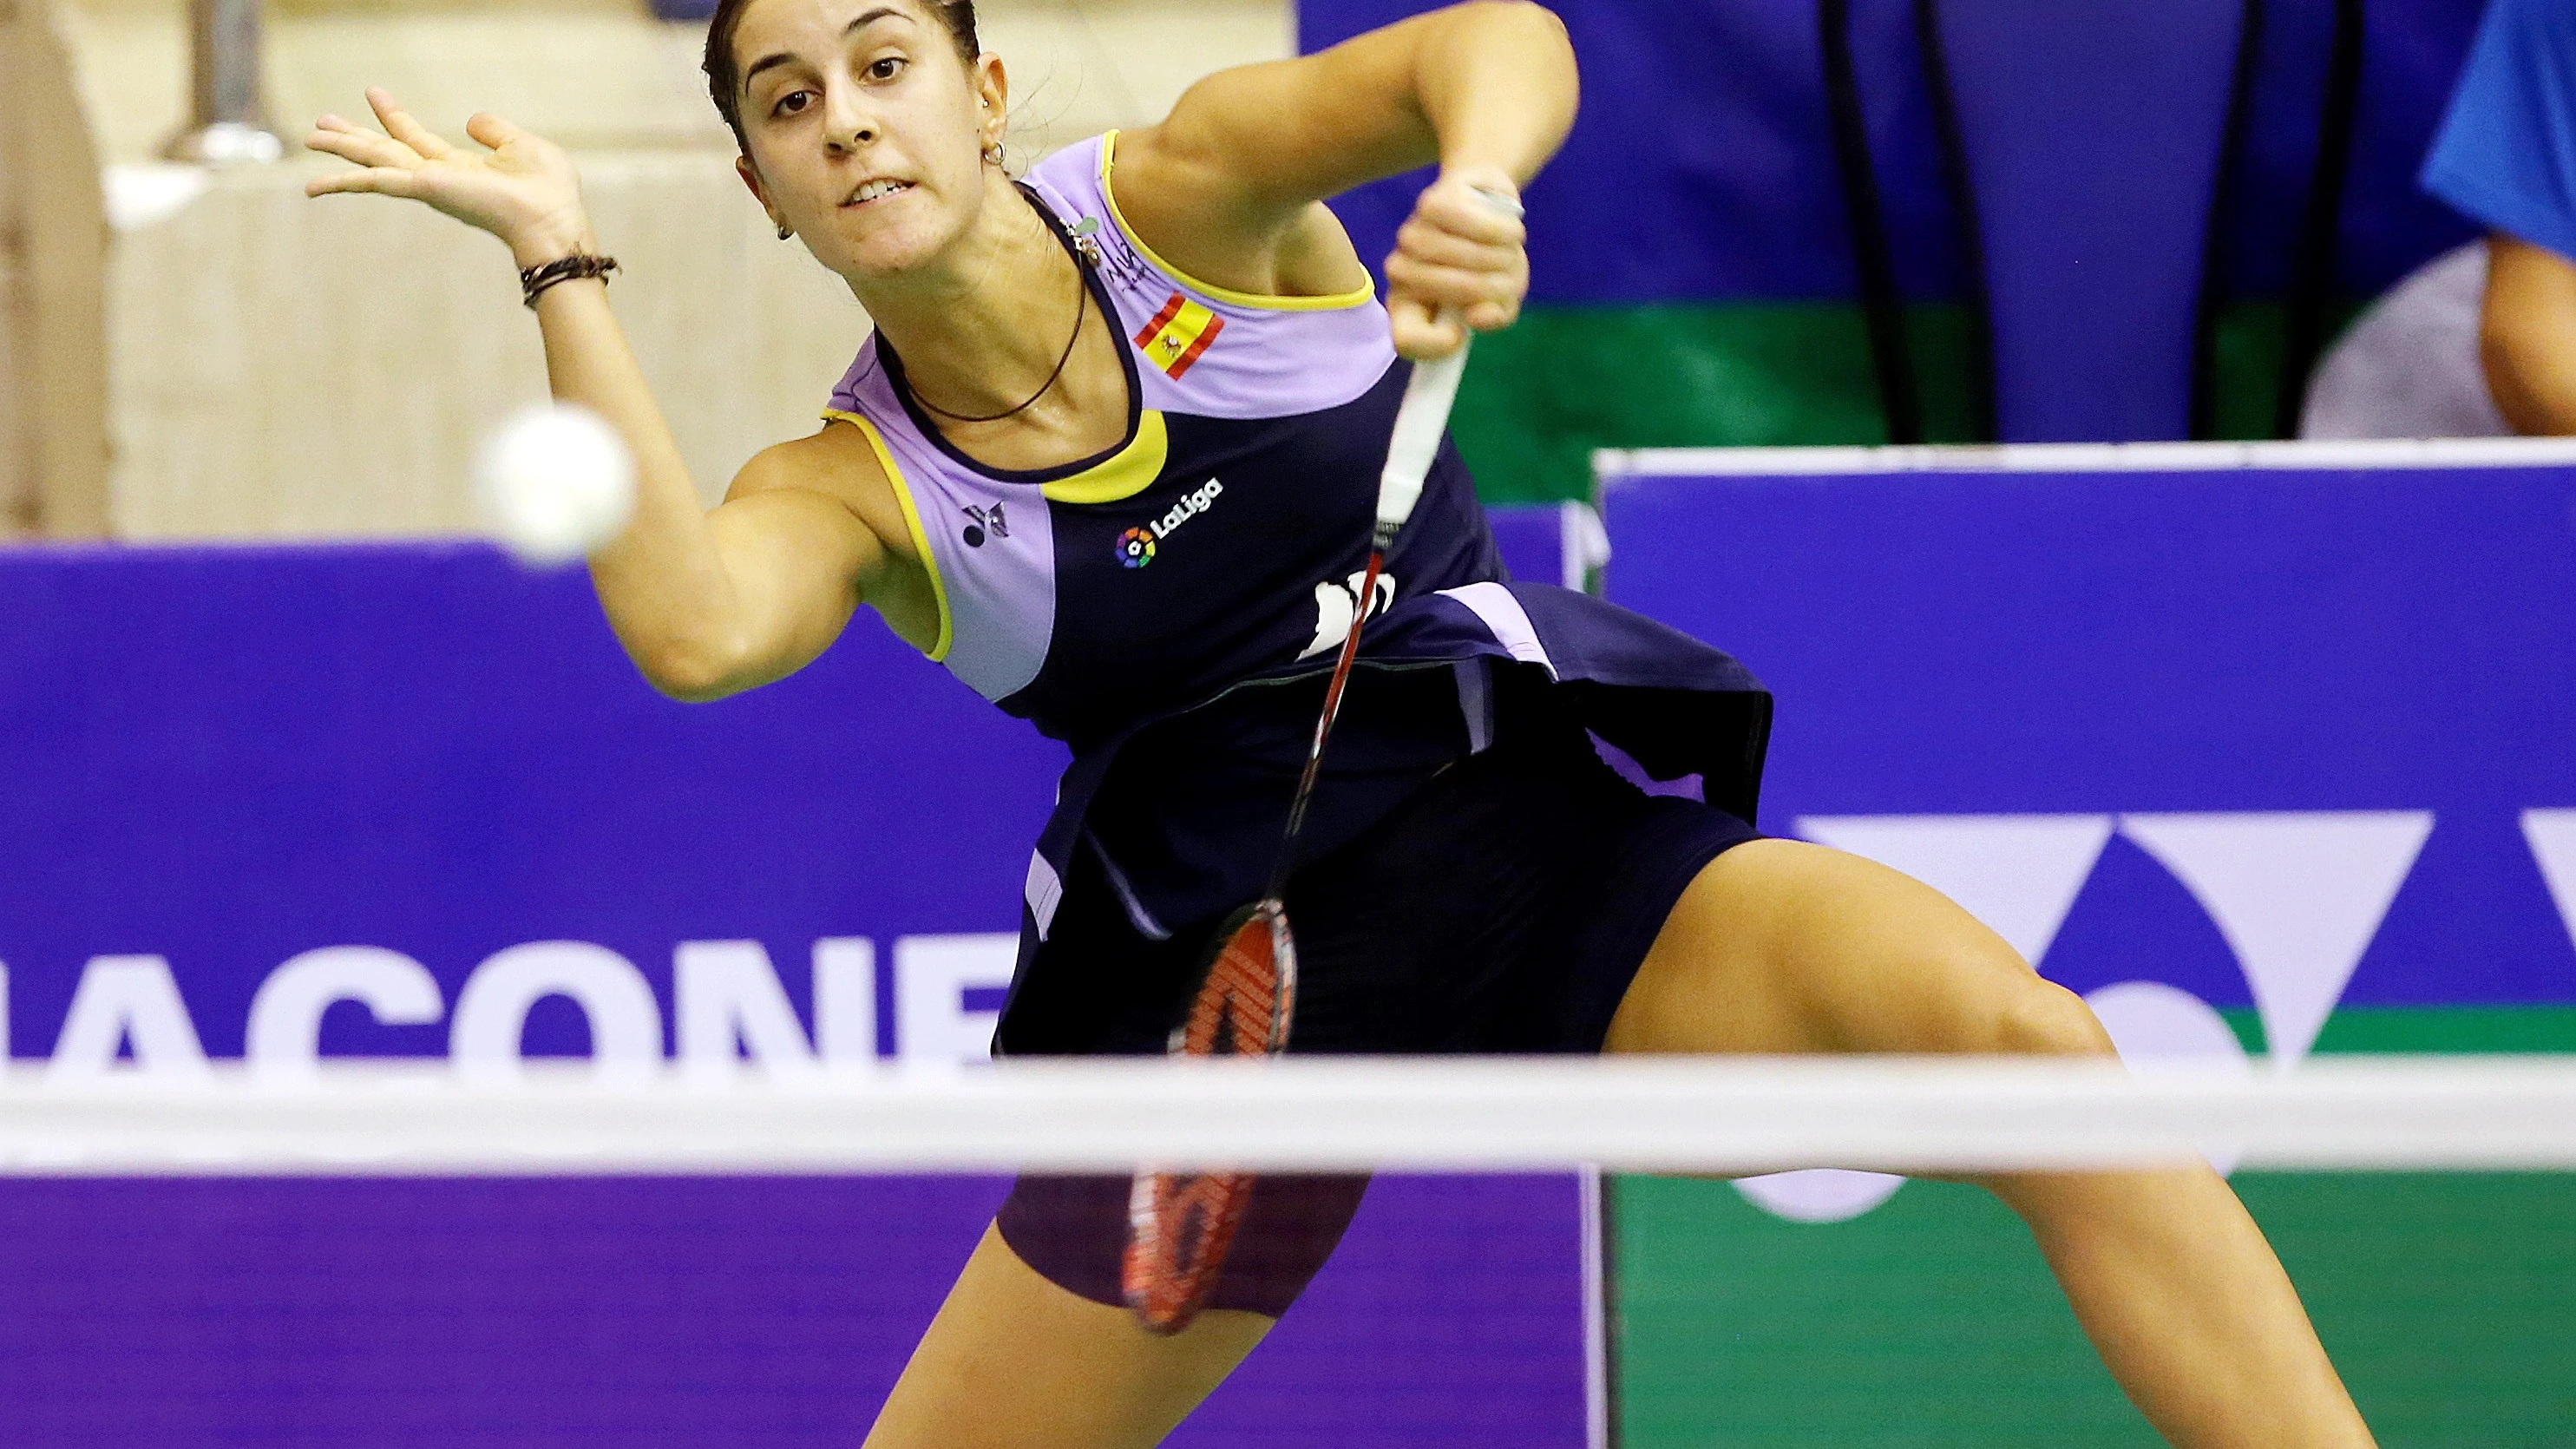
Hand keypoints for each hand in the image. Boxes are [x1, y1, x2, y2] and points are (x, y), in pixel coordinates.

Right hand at [305, 88, 597, 268]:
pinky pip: (376, 182)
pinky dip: (343, 183)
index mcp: (460, 167)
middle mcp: (439, 178)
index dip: (394, 117)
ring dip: (342, 150)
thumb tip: (471, 121)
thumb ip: (494, 130)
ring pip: (374, 162)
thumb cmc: (547, 191)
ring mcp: (429, 185)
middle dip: (354, 137)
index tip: (373, 93)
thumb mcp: (522, 145)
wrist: (551, 219)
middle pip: (386, 151)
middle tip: (320, 123)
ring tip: (310, 137)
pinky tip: (313, 185)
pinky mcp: (424, 190)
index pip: (418, 139)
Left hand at [1383, 167, 1527, 360]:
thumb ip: (1495, 317)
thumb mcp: (1502, 298)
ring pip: (1460, 255)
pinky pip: (1472, 224)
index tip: (1463, 333)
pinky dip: (1501, 231)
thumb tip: (1478, 317)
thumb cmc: (1491, 259)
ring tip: (1510, 253)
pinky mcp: (1430, 204)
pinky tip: (1509, 231)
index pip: (1406, 341)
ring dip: (1500, 257)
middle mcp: (1401, 272)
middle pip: (1445, 291)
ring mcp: (1412, 235)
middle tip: (1507, 279)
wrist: (1490, 199)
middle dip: (1489, 287)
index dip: (1438, 345)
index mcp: (1410, 306)